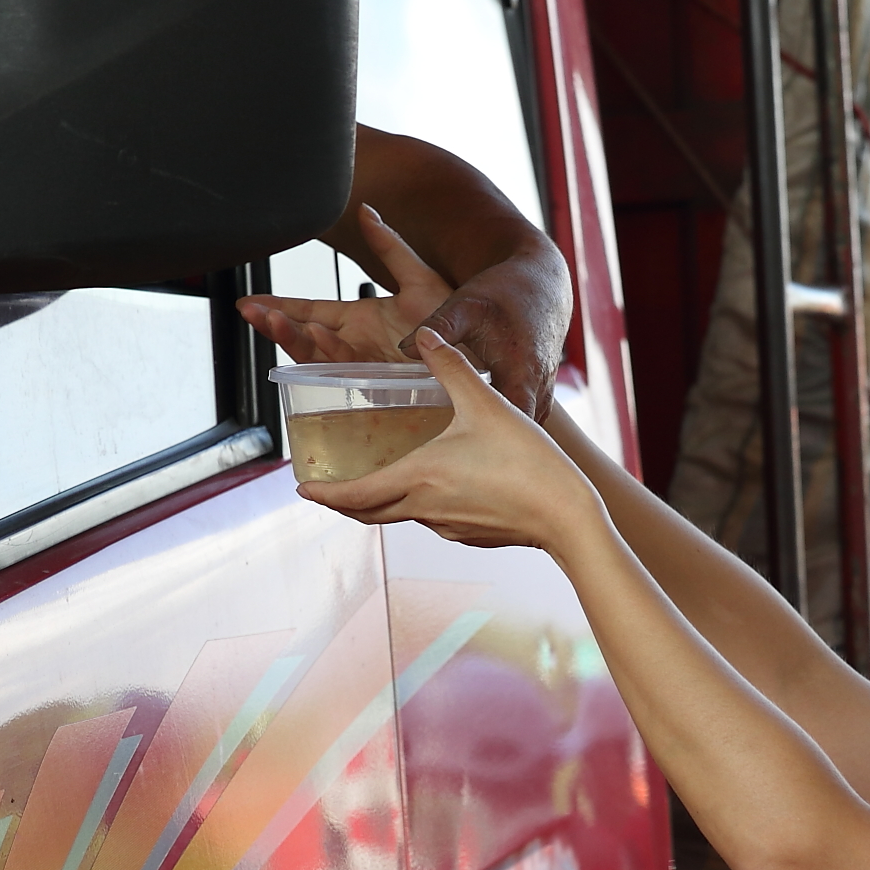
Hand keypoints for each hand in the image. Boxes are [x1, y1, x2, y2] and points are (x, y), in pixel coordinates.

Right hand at [238, 204, 568, 415]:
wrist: (480, 352)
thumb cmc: (452, 318)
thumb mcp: (418, 276)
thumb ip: (390, 246)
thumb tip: (366, 210)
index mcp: (358, 319)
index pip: (309, 311)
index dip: (279, 307)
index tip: (249, 302)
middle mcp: (354, 344)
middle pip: (303, 336)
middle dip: (275, 325)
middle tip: (253, 313)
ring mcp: (362, 366)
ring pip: (315, 356)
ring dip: (292, 340)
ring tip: (274, 323)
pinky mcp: (374, 383)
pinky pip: (341, 372)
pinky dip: (323, 359)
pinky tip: (310, 343)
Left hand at [296, 328, 604, 552]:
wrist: (568, 516)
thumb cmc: (527, 461)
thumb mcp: (487, 403)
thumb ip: (451, 365)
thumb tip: (423, 335)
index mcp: (419, 477)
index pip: (355, 494)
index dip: (325, 493)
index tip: (302, 490)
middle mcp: (425, 508)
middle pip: (369, 513)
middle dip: (343, 502)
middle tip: (325, 490)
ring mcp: (447, 527)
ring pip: (400, 515)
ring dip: (381, 502)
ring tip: (373, 481)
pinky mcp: (469, 535)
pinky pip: (431, 519)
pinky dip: (417, 505)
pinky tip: (432, 487)